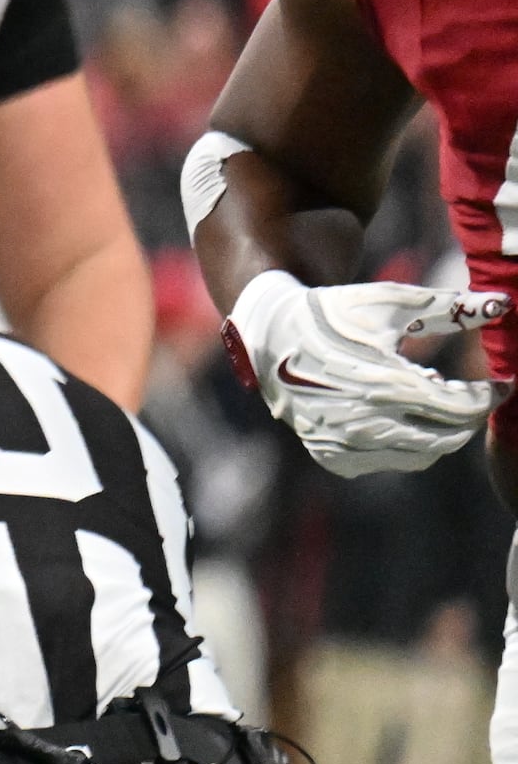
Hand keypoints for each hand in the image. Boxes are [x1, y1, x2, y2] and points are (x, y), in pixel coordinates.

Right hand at [227, 271, 502, 476]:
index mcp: (383, 381)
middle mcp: (363, 420)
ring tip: (428, 400)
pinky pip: (390, 461)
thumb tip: (504, 306)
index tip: (503, 384)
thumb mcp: (390, 302)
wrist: (269, 336)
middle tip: (468, 394)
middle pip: (449, 436)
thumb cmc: (335, 313)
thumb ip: (450, 307)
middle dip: (468, 414)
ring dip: (439, 430)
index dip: (490, 396)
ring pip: (424, 454)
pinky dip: (406, 444)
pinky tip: (397, 416)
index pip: (462, 407)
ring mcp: (345, 443)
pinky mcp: (332, 455)